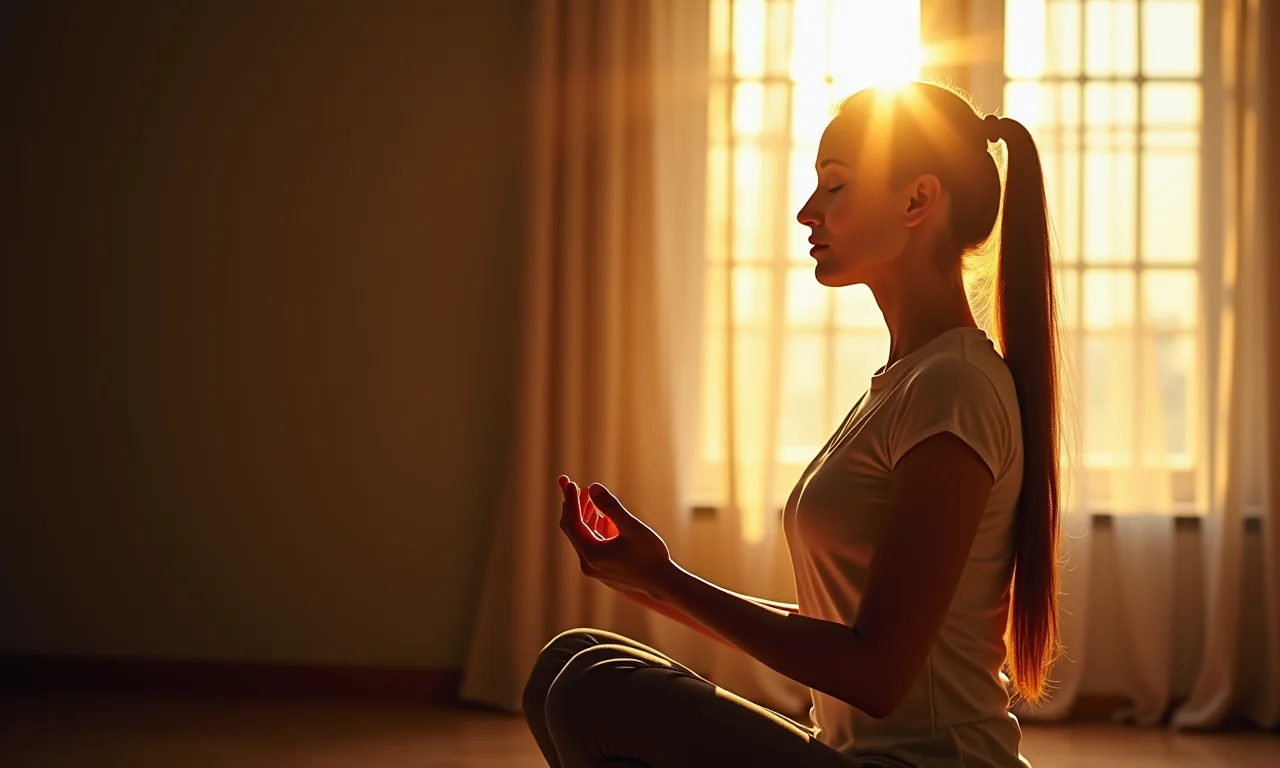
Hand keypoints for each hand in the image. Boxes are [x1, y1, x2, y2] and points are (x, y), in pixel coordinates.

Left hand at [558, 475, 672, 598]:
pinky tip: (601, 515)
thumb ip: (611, 507)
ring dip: (584, 515)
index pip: (573, 523)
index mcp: (592, 554)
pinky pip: (592, 544)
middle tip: (572, 484)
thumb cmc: (650, 555)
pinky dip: (593, 527)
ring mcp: (594, 568)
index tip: (571, 482)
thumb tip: (593, 487)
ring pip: (582, 536)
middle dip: (573, 506)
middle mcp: (588, 563)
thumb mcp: (632, 527)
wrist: (663, 583)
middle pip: (573, 529)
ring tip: (588, 495)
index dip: (572, 501)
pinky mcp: (602, 568)